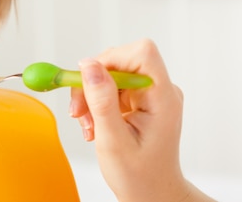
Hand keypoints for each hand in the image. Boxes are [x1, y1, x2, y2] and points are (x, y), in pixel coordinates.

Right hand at [70, 39, 214, 201]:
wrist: (151, 193)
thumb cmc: (139, 176)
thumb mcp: (113, 140)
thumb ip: (102, 101)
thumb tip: (89, 65)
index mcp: (162, 98)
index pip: (141, 53)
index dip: (111, 58)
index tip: (86, 78)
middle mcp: (159, 90)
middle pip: (120, 61)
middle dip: (92, 83)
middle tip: (78, 112)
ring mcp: (150, 94)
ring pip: (110, 74)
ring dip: (91, 96)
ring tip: (89, 126)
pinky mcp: (140, 99)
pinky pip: (111, 86)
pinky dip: (96, 103)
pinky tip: (96, 125)